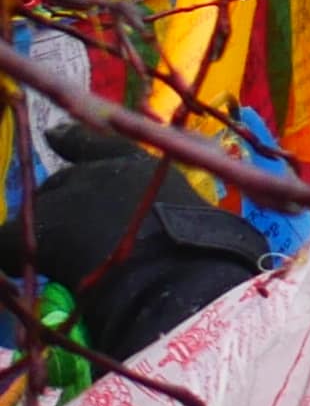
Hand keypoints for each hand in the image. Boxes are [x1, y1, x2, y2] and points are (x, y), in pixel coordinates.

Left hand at [0, 125, 267, 360]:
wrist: (171, 271)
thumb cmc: (195, 249)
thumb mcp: (186, 217)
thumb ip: (162, 213)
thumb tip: (160, 231)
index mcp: (141, 164)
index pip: (98, 142)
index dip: (72, 139)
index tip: (54, 134)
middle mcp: (101, 170)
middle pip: (61, 181)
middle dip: (59, 201)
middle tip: (67, 232)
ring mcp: (69, 196)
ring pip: (36, 209)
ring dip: (42, 229)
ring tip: (55, 256)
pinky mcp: (39, 227)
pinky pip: (6, 240)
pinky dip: (11, 254)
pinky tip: (21, 270)